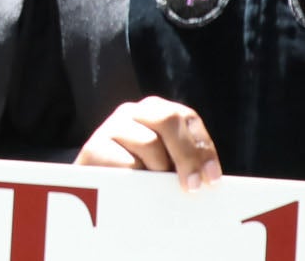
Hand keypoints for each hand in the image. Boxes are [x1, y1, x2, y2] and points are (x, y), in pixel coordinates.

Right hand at [77, 97, 221, 189]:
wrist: (92, 192)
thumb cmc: (139, 180)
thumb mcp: (164, 166)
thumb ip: (183, 162)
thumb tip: (209, 179)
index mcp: (155, 112)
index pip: (186, 118)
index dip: (202, 147)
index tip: (212, 178)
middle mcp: (133, 112)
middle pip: (168, 119)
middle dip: (187, 154)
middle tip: (192, 186)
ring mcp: (112, 127)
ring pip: (149, 143)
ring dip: (157, 171)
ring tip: (153, 188)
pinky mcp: (94, 148)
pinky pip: (126, 164)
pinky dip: (135, 181)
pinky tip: (131, 189)